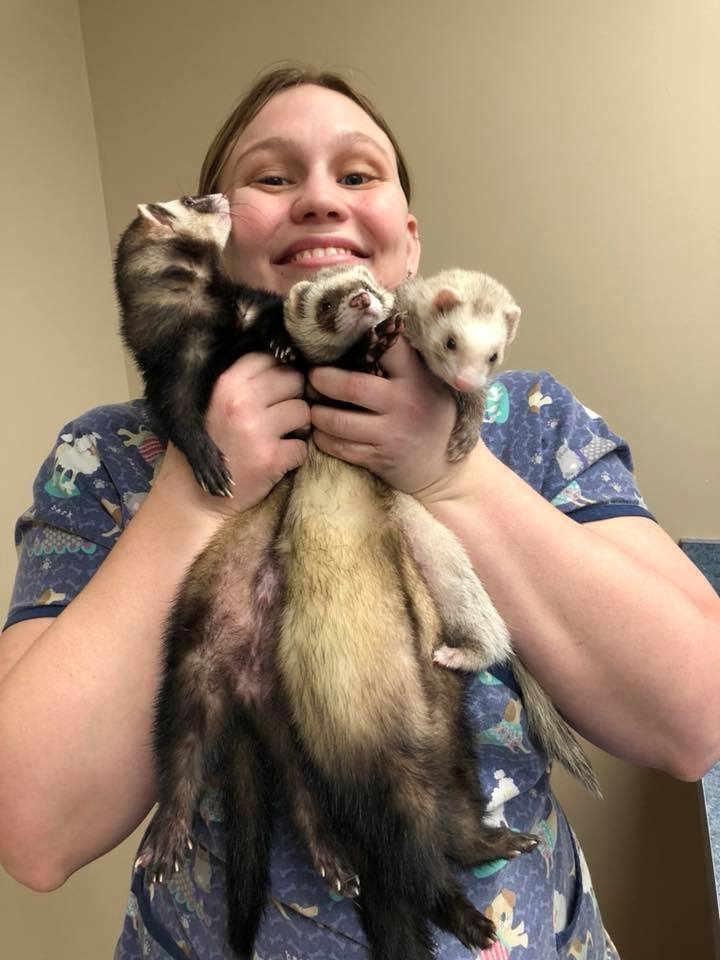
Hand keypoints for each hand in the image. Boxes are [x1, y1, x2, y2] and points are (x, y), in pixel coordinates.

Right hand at [157, 353, 308, 517]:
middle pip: (293, 380)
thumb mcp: (210, 402)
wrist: (193, 497)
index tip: (272, 390)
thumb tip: (280, 360)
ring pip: (304, 411)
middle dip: (292, 397)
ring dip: (298, 426)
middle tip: (279, 416)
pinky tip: (279, 459)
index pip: (268, 358)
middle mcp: (241, 401)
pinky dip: (296, 455)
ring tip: (281, 437)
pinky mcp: (271, 458)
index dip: (277, 372)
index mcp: (225, 383)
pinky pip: (304, 446)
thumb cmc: (206, 445)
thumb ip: (239, 382)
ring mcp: (257, 430)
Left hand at [308, 336, 467, 495]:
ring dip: (316, 412)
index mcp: (416, 379)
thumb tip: (367, 335)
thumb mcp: (428, 385)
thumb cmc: (430, 416)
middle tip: (311, 376)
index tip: (342, 340)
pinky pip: (339, 447)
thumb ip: (405, 364)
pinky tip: (319, 430)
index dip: (362, 339)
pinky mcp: (378, 458)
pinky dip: (322, 438)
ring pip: (338, 421)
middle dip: (323, 380)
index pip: (388, 348)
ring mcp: (391, 434)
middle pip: (351, 386)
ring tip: (310, 406)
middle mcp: (403, 404)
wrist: (441, 468)